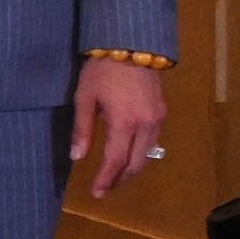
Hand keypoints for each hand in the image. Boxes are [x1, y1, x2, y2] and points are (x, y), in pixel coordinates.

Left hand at [70, 58, 169, 199]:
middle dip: (120, 178)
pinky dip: (139, 153)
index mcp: (124, 122)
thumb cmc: (101, 70)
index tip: (97, 193)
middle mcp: (146, 125)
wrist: (132, 45)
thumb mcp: (85, 97)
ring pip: (147, 155)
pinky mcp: (162, 112)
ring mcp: (158, 119)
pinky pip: (152, 141)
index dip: (106, 179)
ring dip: (131, 168)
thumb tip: (77, 157)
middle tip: (105, 188)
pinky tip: (127, 154)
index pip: (115, 160)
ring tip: (114, 175)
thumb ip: (83, 129)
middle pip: (135, 163)